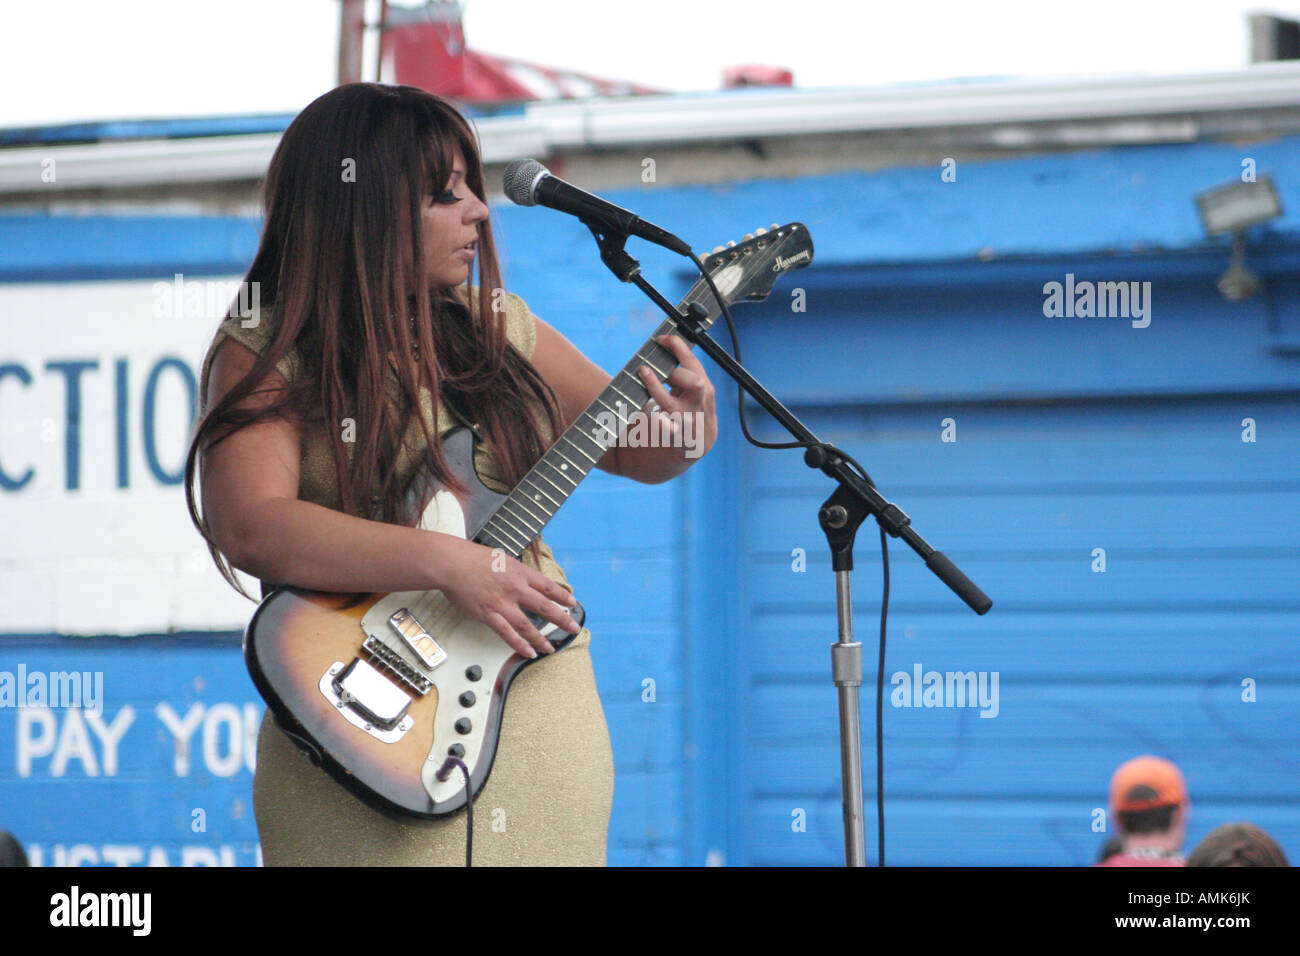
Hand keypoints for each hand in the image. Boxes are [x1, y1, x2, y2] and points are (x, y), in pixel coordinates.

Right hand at [430, 536, 579, 658]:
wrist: (452, 563)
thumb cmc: (472, 558)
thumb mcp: (502, 558)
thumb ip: (515, 571)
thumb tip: (524, 579)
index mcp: (520, 572)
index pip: (548, 586)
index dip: (562, 596)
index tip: (572, 603)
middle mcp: (515, 588)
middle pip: (544, 607)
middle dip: (562, 620)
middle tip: (573, 629)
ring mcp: (502, 603)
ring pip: (527, 625)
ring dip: (541, 638)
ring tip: (550, 648)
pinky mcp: (488, 615)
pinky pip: (507, 633)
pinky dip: (519, 644)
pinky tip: (529, 652)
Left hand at [637, 333, 717, 456]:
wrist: (697, 444)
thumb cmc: (690, 410)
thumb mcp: (691, 390)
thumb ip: (681, 374)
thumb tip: (661, 349)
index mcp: (704, 388)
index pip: (693, 363)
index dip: (677, 347)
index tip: (660, 339)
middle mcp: (699, 404)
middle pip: (695, 383)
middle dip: (675, 372)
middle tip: (653, 365)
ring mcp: (689, 422)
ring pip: (674, 405)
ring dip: (656, 388)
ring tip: (643, 373)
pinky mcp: (677, 438)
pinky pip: (667, 430)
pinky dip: (658, 423)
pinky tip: (650, 415)